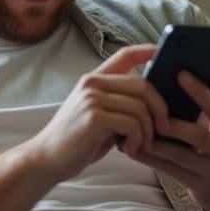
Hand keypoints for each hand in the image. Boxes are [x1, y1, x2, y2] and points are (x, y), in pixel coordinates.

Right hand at [24, 45, 169, 181]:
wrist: (46, 159)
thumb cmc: (76, 141)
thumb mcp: (98, 115)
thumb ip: (119, 104)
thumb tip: (154, 104)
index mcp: (93, 80)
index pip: (124, 55)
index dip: (146, 50)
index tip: (162, 51)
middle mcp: (92, 84)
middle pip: (143, 86)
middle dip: (160, 109)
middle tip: (163, 129)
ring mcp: (92, 99)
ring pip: (140, 108)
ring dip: (148, 131)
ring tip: (140, 145)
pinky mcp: (94, 117)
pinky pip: (132, 124)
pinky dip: (137, 140)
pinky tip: (129, 150)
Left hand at [128, 71, 209, 210]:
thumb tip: (193, 79)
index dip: (200, 91)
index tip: (180, 74)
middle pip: (199, 134)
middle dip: (172, 123)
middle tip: (147, 110)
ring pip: (180, 155)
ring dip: (155, 143)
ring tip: (133, 131)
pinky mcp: (201, 187)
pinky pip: (172, 171)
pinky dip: (152, 160)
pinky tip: (135, 150)